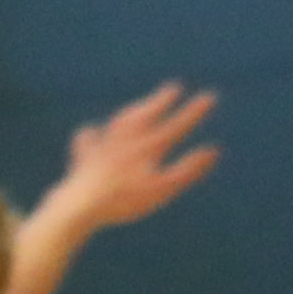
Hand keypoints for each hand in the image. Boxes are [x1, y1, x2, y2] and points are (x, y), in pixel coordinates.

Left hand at [44, 82, 218, 230]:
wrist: (79, 206)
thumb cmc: (124, 200)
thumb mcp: (163, 188)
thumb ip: (188, 169)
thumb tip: (213, 150)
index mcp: (148, 147)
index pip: (176, 125)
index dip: (193, 112)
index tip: (209, 96)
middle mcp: (125, 141)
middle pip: (145, 115)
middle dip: (160, 101)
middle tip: (174, 88)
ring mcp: (103, 147)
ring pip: (119, 123)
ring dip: (132, 112)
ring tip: (137, 108)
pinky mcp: (83, 159)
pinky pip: (86, 141)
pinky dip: (92, 134)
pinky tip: (90, 132)